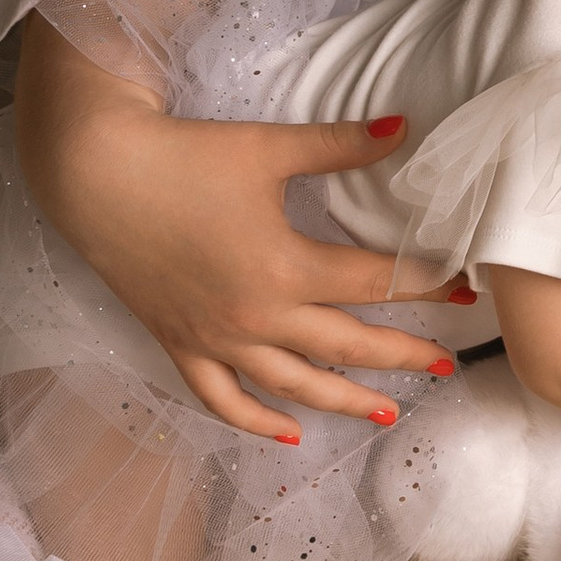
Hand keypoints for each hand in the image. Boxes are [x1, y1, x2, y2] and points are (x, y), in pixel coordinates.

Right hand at [15, 10, 470, 438]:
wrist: (95, 173)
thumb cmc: (184, 156)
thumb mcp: (269, 147)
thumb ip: (341, 144)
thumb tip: (406, 125)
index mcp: (284, 268)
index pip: (374, 283)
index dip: (425, 285)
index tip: (465, 290)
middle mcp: (254, 316)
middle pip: (345, 345)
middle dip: (400, 355)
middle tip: (444, 364)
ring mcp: (215, 339)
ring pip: (292, 385)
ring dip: (342, 402)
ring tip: (386, 413)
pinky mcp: (179, 344)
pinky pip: (223, 398)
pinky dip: (256, 421)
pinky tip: (288, 435)